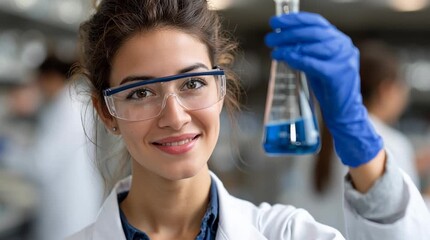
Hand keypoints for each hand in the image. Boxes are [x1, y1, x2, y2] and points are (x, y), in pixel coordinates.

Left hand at [265, 12, 382, 166]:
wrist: (345, 113)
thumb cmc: (328, 89)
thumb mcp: (317, 64)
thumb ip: (305, 51)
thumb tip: (282, 41)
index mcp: (339, 40)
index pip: (316, 22)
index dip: (294, 20)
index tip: (275, 22)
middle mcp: (344, 46)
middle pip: (313, 32)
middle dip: (288, 33)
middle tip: (270, 38)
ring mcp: (343, 60)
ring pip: (313, 46)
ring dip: (290, 46)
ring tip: (274, 49)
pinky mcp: (339, 75)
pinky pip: (315, 63)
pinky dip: (299, 59)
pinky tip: (286, 57)